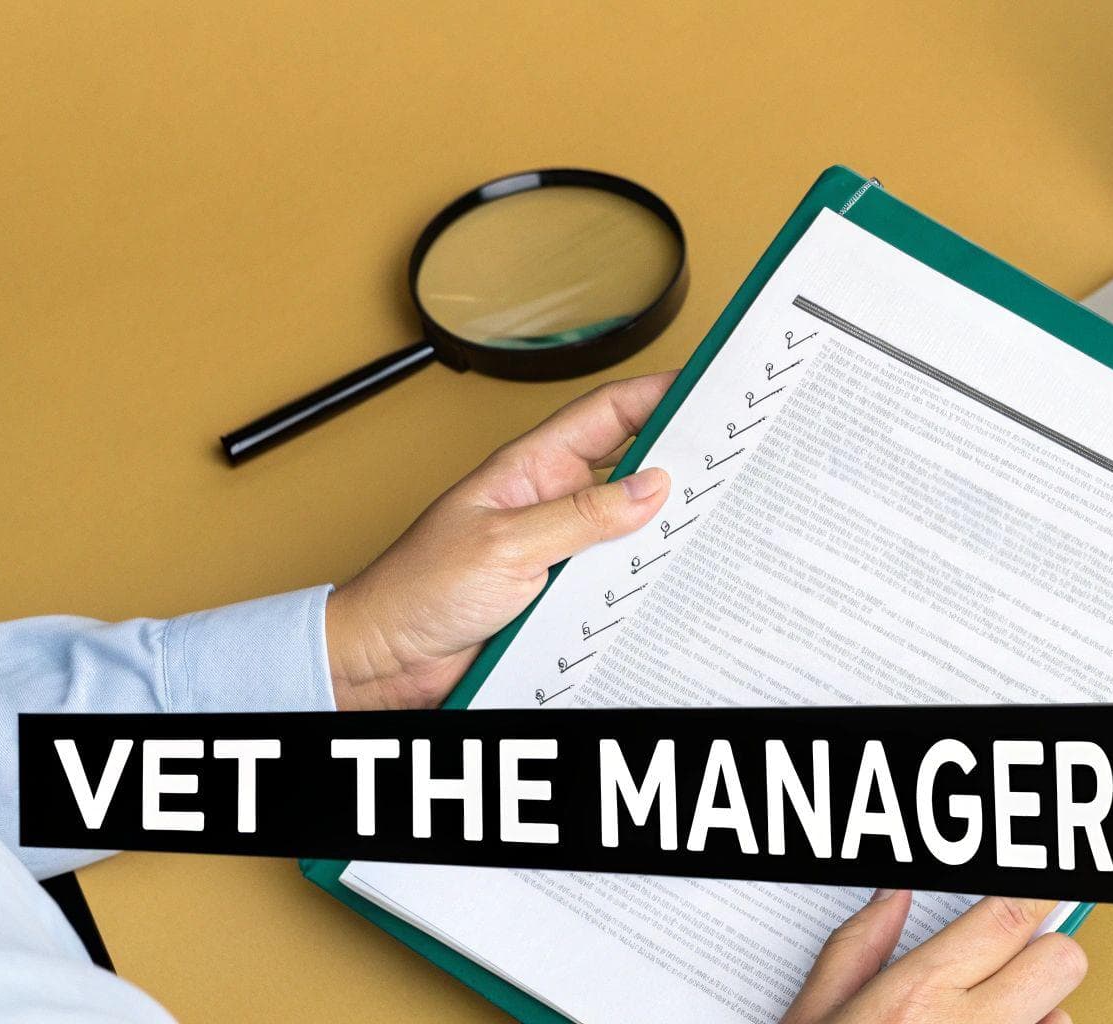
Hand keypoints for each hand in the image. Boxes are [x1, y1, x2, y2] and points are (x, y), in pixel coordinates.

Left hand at [325, 372, 674, 710]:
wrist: (386, 658)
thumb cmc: (416, 590)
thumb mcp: (505, 545)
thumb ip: (580, 516)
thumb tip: (647, 487)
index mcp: (530, 467)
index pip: (606, 414)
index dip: (656, 394)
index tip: (703, 387)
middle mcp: (549, 502)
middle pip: (628, 467)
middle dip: (676, 461)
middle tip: (726, 460)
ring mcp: (558, 548)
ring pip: (628, 527)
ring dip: (660, 527)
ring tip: (704, 522)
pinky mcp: (560, 592)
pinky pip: (613, 578)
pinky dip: (641, 576)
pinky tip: (666, 578)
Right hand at [783, 892, 1086, 1023]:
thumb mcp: (811, 1023)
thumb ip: (855, 950)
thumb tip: (890, 897)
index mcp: (917, 997)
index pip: (1008, 919)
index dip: (1039, 894)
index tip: (1050, 886)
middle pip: (1060, 962)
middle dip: (1043, 955)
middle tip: (1010, 965)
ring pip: (1063, 1020)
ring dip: (1039, 1016)